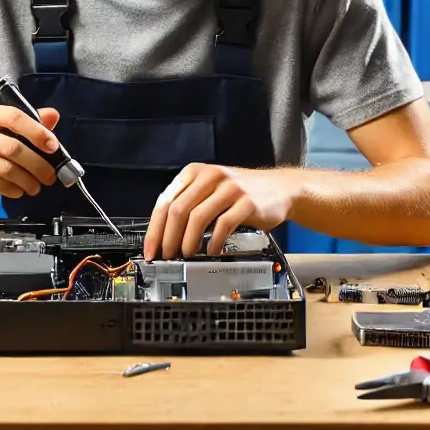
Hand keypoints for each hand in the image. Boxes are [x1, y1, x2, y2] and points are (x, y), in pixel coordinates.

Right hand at [0, 103, 60, 199]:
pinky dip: (12, 189)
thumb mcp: (0, 128)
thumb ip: (28, 122)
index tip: (53, 147)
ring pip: (4, 169)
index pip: (14, 117)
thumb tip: (53, 116)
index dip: (37, 132)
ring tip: (36, 187)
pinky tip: (19, 191)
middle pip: (11, 148)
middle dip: (36, 164)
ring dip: (26, 180)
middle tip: (50, 176)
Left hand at [145, 163, 293, 259]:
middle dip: (168, 239)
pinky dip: (214, 242)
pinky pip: (223, 225)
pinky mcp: (247, 202)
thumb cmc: (241, 193)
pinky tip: (213, 251)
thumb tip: (164, 237)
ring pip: (197, 218)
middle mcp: (210, 177)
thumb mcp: (210, 190)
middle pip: (178, 210)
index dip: (154, 229)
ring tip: (186, 255)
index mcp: (195, 173)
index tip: (150, 249)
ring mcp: (229, 188)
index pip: (165, 201)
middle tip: (167, 257)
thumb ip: (189, 205)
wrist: (279, 188)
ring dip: (187, 242)